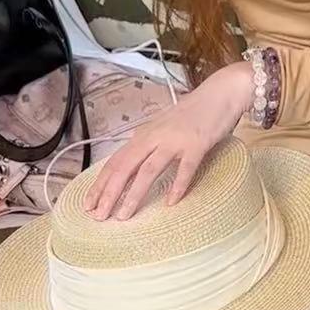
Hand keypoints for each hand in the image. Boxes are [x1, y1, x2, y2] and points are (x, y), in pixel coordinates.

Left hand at [83, 62, 253, 220]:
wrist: (220, 93)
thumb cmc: (192, 114)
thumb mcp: (162, 128)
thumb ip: (147, 146)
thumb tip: (129, 170)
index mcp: (143, 135)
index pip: (115, 162)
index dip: (100, 184)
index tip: (88, 204)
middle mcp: (154, 137)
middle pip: (125, 167)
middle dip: (109, 193)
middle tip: (99, 216)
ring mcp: (175, 140)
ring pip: (149, 170)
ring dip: (134, 194)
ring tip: (124, 216)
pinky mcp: (197, 144)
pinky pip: (185, 168)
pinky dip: (177, 186)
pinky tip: (171, 203)